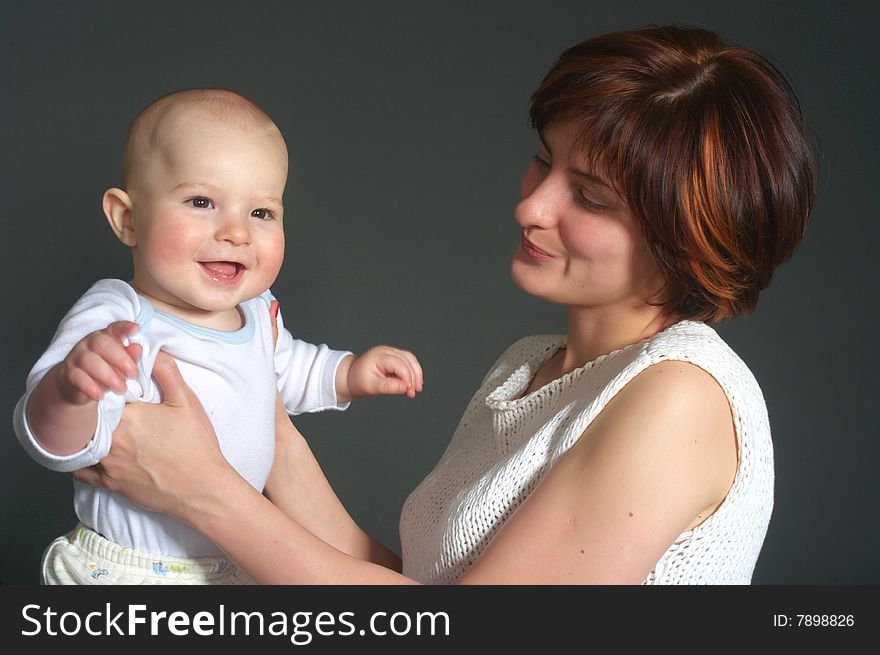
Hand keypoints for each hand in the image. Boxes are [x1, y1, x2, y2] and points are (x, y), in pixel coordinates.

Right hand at [56, 321, 141, 404]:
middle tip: (133, 374)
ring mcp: (76, 357)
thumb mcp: (121, 365)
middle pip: (102, 344)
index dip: (125, 328)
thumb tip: (137, 348)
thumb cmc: (105, 371)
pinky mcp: (68, 373)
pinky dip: (90, 387)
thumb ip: (130, 357)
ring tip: (122, 389)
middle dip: (121, 359)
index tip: (136, 329)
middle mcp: (89, 344)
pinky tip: (100, 395)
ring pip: (89, 361)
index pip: (114, 328)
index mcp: (105, 337)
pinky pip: (77, 378)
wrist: (77, 387)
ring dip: (108, 376)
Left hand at [73, 351, 230, 518]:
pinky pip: (82, 471)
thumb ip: (166, 371)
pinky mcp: (109, 484)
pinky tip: (94, 452)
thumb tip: (150, 350)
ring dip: (89, 434)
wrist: (202, 488)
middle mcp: (112, 440)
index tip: (120, 388)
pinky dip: (82, 460)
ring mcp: (108, 464)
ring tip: (103, 428)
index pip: (104, 392)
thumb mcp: (186, 401)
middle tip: (117, 410)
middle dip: (100, 411)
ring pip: (84, 442)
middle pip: (92, 417)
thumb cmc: (197, 445)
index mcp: (128, 416)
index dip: (109, 388)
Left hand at [339, 346, 423, 401]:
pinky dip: (413, 371)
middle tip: (413, 393)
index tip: (409, 391)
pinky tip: (414, 383)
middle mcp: (386, 351)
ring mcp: (391, 352)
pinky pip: (408, 361)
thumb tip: (405, 388)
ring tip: (417, 388)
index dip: (408, 378)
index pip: (400, 364)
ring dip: (416, 373)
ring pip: (410, 359)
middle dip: (414, 377)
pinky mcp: (394, 356)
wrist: (350, 376)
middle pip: (408, 360)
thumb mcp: (371, 387)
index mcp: (379, 356)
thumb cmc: (358, 381)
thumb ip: (388, 387)